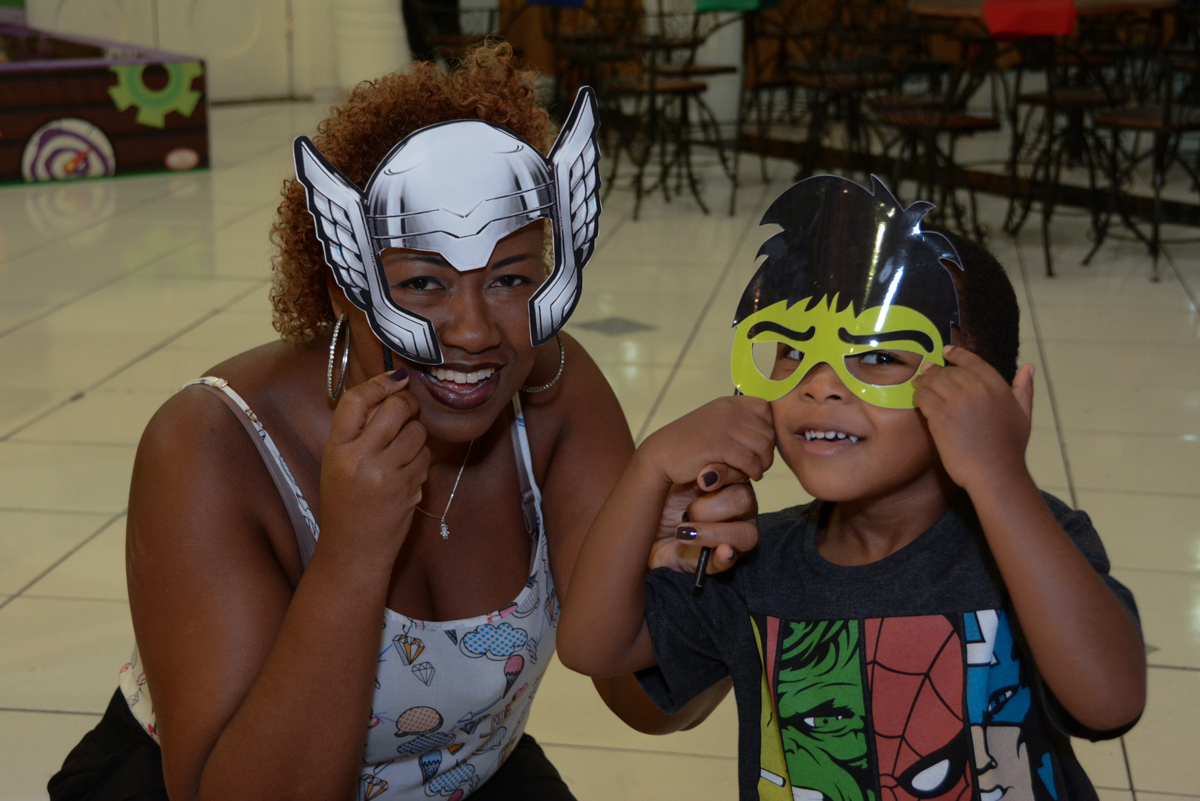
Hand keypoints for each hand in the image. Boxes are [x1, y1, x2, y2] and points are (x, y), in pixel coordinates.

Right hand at [319, 370, 430, 564]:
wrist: (353, 548)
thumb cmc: (344, 501)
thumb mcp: (336, 462)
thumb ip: (357, 430)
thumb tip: (389, 392)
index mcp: (337, 449)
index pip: (356, 400)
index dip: (380, 383)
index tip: (395, 378)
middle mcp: (361, 459)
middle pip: (395, 408)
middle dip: (407, 403)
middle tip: (407, 409)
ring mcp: (387, 475)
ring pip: (417, 431)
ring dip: (416, 433)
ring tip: (404, 447)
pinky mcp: (409, 488)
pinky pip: (425, 456)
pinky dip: (421, 457)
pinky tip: (407, 470)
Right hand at [639, 396, 774, 487]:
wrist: (661, 455)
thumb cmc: (689, 446)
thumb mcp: (716, 426)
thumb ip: (738, 426)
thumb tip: (769, 437)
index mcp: (729, 403)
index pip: (766, 410)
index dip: (769, 430)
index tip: (760, 447)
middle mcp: (729, 410)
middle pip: (768, 431)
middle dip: (767, 451)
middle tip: (759, 465)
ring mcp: (724, 426)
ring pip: (763, 446)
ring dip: (763, 463)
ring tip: (754, 472)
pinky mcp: (718, 445)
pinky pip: (749, 460)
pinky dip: (753, 471)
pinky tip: (749, 477)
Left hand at [650, 464, 758, 574]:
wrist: (646, 529)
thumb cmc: (663, 498)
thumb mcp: (673, 478)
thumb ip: (694, 469)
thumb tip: (708, 477)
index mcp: (731, 481)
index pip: (743, 471)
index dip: (725, 473)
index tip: (701, 480)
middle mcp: (740, 508)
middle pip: (744, 501)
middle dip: (710, 506)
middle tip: (686, 512)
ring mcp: (736, 536)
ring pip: (746, 533)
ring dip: (712, 532)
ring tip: (682, 532)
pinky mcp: (722, 561)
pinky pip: (732, 561)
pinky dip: (725, 557)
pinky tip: (720, 552)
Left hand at [911, 346, 1034, 493]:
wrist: (995, 474)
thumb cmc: (1010, 449)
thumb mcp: (1023, 415)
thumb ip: (1024, 389)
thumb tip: (1028, 366)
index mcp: (998, 387)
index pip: (973, 361)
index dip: (957, 354)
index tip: (946, 351)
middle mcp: (978, 390)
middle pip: (950, 371)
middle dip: (936, 370)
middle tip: (927, 370)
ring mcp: (958, 402)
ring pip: (934, 381)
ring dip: (924, 380)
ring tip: (918, 382)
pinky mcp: (941, 417)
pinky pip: (924, 398)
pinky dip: (918, 396)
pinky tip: (917, 399)